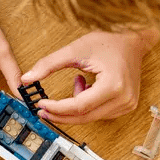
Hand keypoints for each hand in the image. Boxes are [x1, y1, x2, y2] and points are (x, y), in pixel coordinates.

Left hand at [20, 31, 159, 124]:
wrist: (133, 42)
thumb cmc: (109, 42)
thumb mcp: (75, 50)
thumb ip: (48, 65)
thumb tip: (26, 79)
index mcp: (113, 85)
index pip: (79, 106)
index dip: (57, 108)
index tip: (41, 105)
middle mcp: (123, 99)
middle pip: (84, 117)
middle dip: (61, 114)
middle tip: (44, 109)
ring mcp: (127, 104)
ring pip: (90, 117)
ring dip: (75, 106)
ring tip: (79, 82)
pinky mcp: (126, 106)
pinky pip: (99, 113)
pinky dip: (87, 105)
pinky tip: (88, 86)